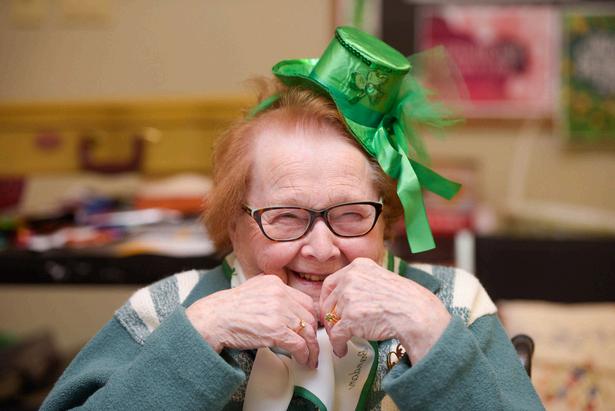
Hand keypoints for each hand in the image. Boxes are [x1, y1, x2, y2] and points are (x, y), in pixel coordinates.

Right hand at [186, 275, 318, 367]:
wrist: (213, 319)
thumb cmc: (227, 309)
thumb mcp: (252, 289)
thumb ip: (270, 292)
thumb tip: (284, 303)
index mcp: (275, 283)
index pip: (304, 300)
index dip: (310, 317)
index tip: (310, 328)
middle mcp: (280, 294)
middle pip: (309, 316)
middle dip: (313, 334)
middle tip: (313, 345)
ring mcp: (279, 312)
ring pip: (307, 331)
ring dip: (312, 348)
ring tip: (311, 358)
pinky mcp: (276, 330)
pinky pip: (299, 344)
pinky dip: (304, 355)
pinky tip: (303, 360)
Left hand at [319, 258, 450, 363]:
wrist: (416, 313)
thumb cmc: (404, 299)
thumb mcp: (379, 278)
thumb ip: (361, 283)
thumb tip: (346, 297)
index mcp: (357, 267)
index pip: (330, 283)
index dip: (327, 299)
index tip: (329, 309)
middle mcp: (350, 279)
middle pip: (328, 302)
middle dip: (330, 318)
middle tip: (334, 328)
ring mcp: (349, 298)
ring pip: (331, 319)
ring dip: (335, 333)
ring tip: (341, 340)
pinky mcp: (350, 319)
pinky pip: (336, 335)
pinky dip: (338, 345)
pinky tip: (342, 349)